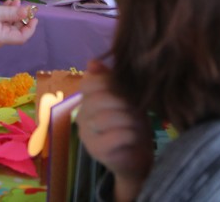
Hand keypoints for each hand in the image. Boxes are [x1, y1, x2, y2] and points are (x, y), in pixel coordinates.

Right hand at [0, 0, 37, 48]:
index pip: (21, 38)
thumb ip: (12, 13)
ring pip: (7, 26)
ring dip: (12, 14)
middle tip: (22, 4)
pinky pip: (0, 26)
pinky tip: (6, 5)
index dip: (30, 28)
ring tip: (14, 1)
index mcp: (0, 39)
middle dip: (20, 17)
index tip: (34, 16)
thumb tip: (27, 12)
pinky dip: (4, 16)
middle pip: (15, 31)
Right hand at [78, 60, 153, 201]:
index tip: (128, 89)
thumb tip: (92, 61)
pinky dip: (128, 134)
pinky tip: (134, 136)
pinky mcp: (95, 151)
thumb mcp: (126, 97)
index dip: (110, 82)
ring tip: (138, 123)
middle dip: (123, 101)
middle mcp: (81, 116)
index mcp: (87, 100)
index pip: (88, 83)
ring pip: (104, 118)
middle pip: (97, 99)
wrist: (137, 157)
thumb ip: (112, 79)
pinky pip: (112, 137)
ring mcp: (86, 135)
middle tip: (137, 107)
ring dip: (127, 119)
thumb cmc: (132, 123)